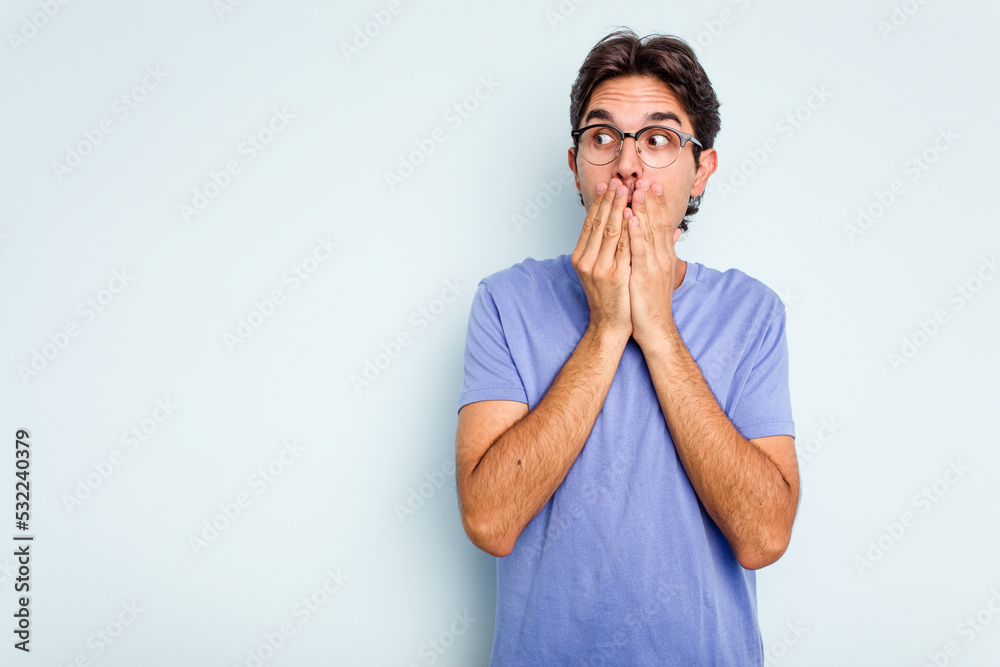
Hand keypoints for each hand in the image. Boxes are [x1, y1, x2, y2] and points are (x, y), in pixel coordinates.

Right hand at [570, 177, 632, 341]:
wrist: (611, 325)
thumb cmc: (610, 298)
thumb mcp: (603, 270)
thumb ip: (608, 249)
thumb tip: (617, 229)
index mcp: (581, 257)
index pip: (591, 223)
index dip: (600, 203)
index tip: (608, 185)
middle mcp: (586, 260)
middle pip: (599, 223)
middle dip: (610, 200)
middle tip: (618, 180)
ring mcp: (598, 267)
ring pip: (609, 230)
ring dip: (618, 207)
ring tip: (626, 189)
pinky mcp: (613, 275)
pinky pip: (621, 246)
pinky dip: (626, 229)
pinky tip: (631, 214)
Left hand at [627, 178, 682, 347]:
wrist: (655, 328)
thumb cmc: (652, 303)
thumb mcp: (661, 274)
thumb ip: (664, 252)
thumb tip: (672, 234)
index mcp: (664, 256)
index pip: (660, 223)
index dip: (656, 203)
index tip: (651, 184)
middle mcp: (661, 257)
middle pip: (656, 222)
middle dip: (650, 199)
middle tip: (644, 178)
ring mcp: (654, 265)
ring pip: (648, 232)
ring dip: (642, 209)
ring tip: (636, 189)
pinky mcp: (644, 276)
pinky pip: (638, 250)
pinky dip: (634, 232)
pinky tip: (629, 217)